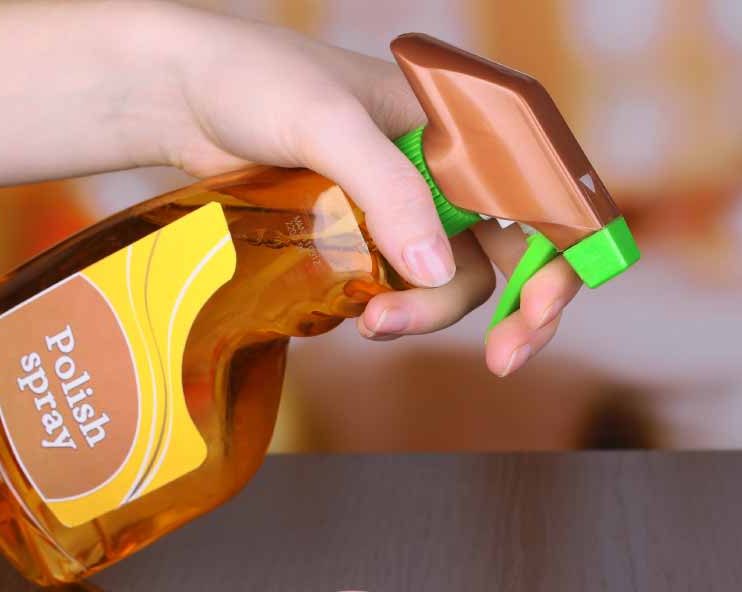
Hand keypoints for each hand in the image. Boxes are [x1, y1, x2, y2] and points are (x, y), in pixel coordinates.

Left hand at [143, 3, 580, 374]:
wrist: (179, 91)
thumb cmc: (255, 79)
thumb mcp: (327, 123)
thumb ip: (388, 191)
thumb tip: (435, 270)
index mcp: (462, 121)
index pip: (543, 189)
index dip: (562, 251)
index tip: (540, 309)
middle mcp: (447, 165)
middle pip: (516, 248)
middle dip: (518, 309)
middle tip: (502, 361)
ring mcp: (408, 203)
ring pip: (455, 277)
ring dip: (430, 313)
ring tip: (372, 325)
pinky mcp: (368, 235)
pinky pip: (404, 285)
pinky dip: (395, 309)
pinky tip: (359, 316)